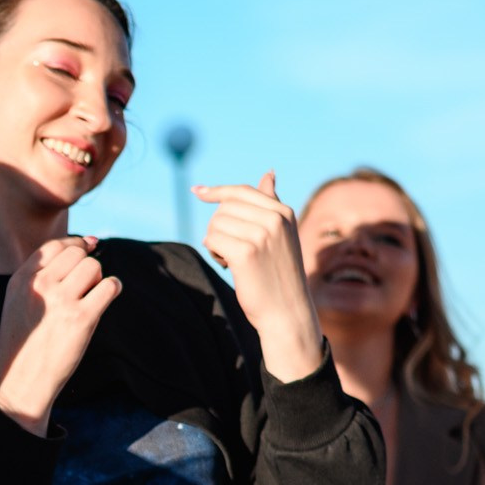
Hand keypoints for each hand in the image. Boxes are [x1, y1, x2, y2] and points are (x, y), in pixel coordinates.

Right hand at [0, 236, 119, 434]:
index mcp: (22, 280)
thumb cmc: (24, 342)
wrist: (22, 381)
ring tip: (91, 297)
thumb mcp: (18, 301)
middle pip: (77, 254)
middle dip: (86, 266)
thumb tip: (88, 242)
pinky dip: (113, 288)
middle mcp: (40, 286)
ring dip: (98, 279)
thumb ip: (42, 274)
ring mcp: (61, 301)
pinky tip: (107, 297)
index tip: (87, 248)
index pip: (55, 246)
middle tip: (84, 288)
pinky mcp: (81, 318)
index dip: (75, 244)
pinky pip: (109, 286)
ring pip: (93, 267)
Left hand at [193, 175, 324, 378]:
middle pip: (224, 209)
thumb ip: (271, 202)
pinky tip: (227, 265)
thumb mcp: (282, 233)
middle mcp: (275, 220)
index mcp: (283, 212)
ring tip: (233, 259)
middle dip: (220, 228)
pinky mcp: (246, 253)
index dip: (217, 191)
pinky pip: (212, 240)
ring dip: (216, 242)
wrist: (287, 311)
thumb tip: (269, 173)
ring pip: (216, 224)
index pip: (241, 192)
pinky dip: (214, 252)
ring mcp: (261, 235)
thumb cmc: (279, 273)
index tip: (197, 191)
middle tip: (233, 249)